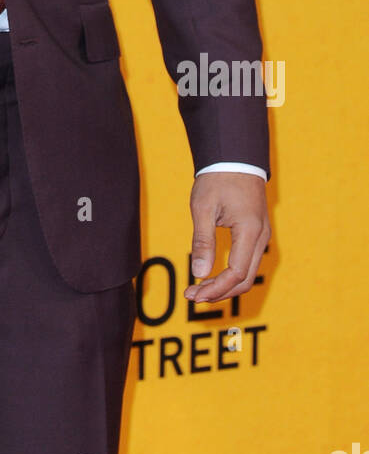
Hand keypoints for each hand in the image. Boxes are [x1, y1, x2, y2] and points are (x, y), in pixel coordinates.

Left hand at [184, 171, 270, 303]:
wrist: (235, 157)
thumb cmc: (217, 179)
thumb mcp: (203, 208)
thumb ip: (202, 241)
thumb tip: (199, 273)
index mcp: (250, 231)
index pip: (236, 273)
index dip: (215, 289)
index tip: (193, 295)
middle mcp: (261, 237)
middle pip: (245, 279)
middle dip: (219, 292)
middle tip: (192, 297)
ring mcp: (262, 236)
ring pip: (247, 273)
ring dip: (225, 286)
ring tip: (198, 289)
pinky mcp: (257, 233)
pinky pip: (247, 262)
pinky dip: (231, 274)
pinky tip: (212, 276)